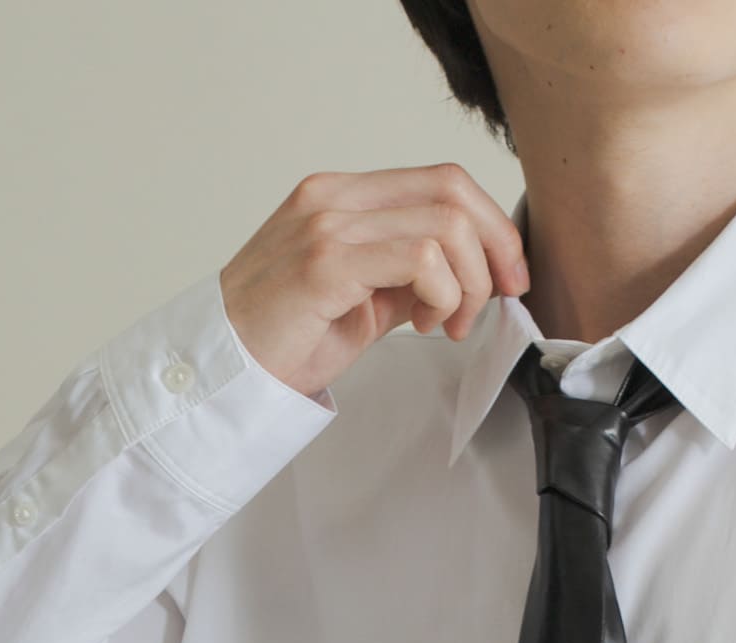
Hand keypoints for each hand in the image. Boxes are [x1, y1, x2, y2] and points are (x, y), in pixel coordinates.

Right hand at [218, 162, 530, 397]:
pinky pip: (420, 260)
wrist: (227, 369)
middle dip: (494, 252)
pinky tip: (425, 325)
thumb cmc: (288, 338)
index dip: (493, 227)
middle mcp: (335, 197)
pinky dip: (442, 296)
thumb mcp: (366, 299)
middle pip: (453, 191)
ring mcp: (328, 224)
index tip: (508, 278)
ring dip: (466, 285)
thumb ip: (412, 276)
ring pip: (445, 226)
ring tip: (443, 324)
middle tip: (491, 303)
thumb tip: (472, 275)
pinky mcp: (326, 262)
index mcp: (344, 196)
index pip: (443, 181)